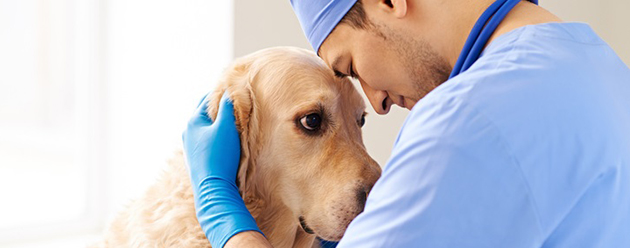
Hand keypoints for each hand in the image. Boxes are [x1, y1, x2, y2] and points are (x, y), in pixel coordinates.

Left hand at [182, 92, 261, 247]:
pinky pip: (206, 141)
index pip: (206, 99)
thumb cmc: (219, 156)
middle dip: (218, 108)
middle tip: (234, 104)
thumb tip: (228, 91)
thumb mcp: (226, 127)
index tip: (234, 91)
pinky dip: (216, 136)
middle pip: (205, 114)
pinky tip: (225, 141)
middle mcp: (188, 133)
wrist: (212, 189)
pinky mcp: (196, 160)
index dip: (220, 94)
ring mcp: (190, 148)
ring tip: (232, 122)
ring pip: (206, 128)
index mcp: (193, 122)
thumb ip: (227, 107)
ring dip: (217, 123)